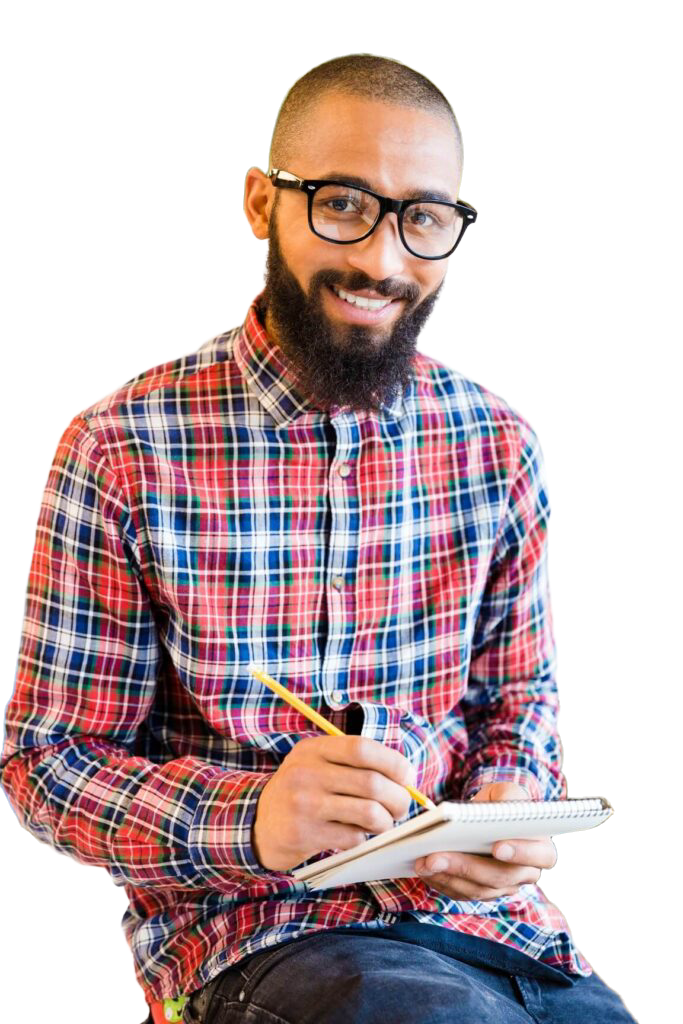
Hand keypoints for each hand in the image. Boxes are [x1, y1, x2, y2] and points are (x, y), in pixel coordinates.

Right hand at [253, 735, 416, 871]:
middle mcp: (306, 773)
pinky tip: (359, 835)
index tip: (407, 777)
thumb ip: (352, 764)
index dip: (392, 762)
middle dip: (398, 798)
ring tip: (384, 823)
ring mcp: (304, 804)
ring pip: (368, 812)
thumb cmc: (301, 792)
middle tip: (402, 807)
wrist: (259, 824)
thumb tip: (404, 777)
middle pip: (371, 782)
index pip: (361, 748)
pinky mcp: (305, 834)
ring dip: (386, 821)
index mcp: (313, 749)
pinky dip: (365, 838)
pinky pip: (353, 837)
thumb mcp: (316, 764)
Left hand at [414, 782, 557, 900]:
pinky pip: (461, 893)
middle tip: (436, 856)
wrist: (486, 818)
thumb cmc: (500, 803)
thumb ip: (509, 796)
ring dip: (447, 876)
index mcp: (541, 848)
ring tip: (423, 861)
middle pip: (499, 877)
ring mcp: (503, 887)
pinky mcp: (480, 892)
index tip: (497, 847)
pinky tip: (423, 868)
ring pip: (477, 890)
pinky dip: (440, 881)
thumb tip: (502, 808)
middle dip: (465, 866)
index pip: (541, 856)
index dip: (521, 853)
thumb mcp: (506, 792)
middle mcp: (525, 873)